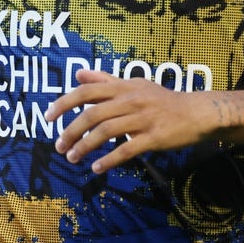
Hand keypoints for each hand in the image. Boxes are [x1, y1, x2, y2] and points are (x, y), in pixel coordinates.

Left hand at [44, 69, 212, 173]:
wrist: (195, 112)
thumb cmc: (161, 99)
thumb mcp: (134, 84)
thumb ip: (105, 80)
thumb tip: (78, 74)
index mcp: (123, 86)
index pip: (87, 91)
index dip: (64, 103)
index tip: (47, 117)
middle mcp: (130, 100)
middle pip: (92, 114)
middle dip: (71, 131)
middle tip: (59, 146)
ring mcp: (142, 119)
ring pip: (106, 133)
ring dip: (85, 147)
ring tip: (73, 158)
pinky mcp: (153, 137)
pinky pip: (126, 150)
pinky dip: (109, 160)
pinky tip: (97, 168)